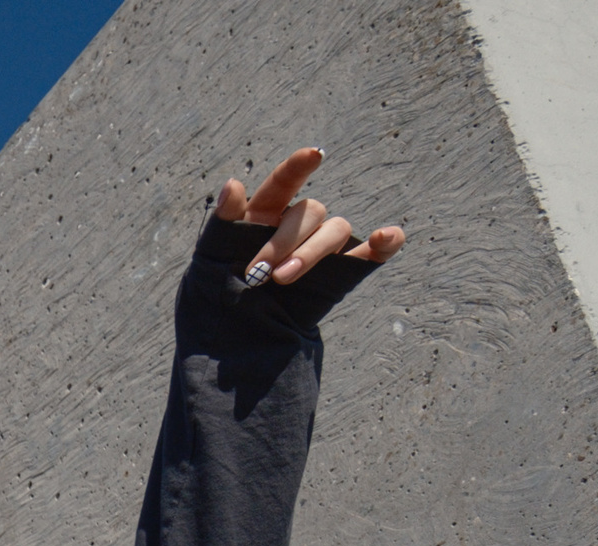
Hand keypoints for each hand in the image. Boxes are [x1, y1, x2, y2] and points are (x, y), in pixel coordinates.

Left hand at [215, 147, 403, 284]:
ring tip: (283, 278)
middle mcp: (298, 225)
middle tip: (259, 273)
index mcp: (264, 214)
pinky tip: (384, 237)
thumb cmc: (220, 293)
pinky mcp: (342, 272)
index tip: (313, 155)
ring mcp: (323, 248)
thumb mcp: (211, 256)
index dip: (299, 166)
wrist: (236, 338)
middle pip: (310, 211)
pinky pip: (373, 253)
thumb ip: (223, 223)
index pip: (284, 182)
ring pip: (336, 229)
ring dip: (312, 251)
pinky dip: (385, 243)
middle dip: (284, 241)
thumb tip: (233, 184)